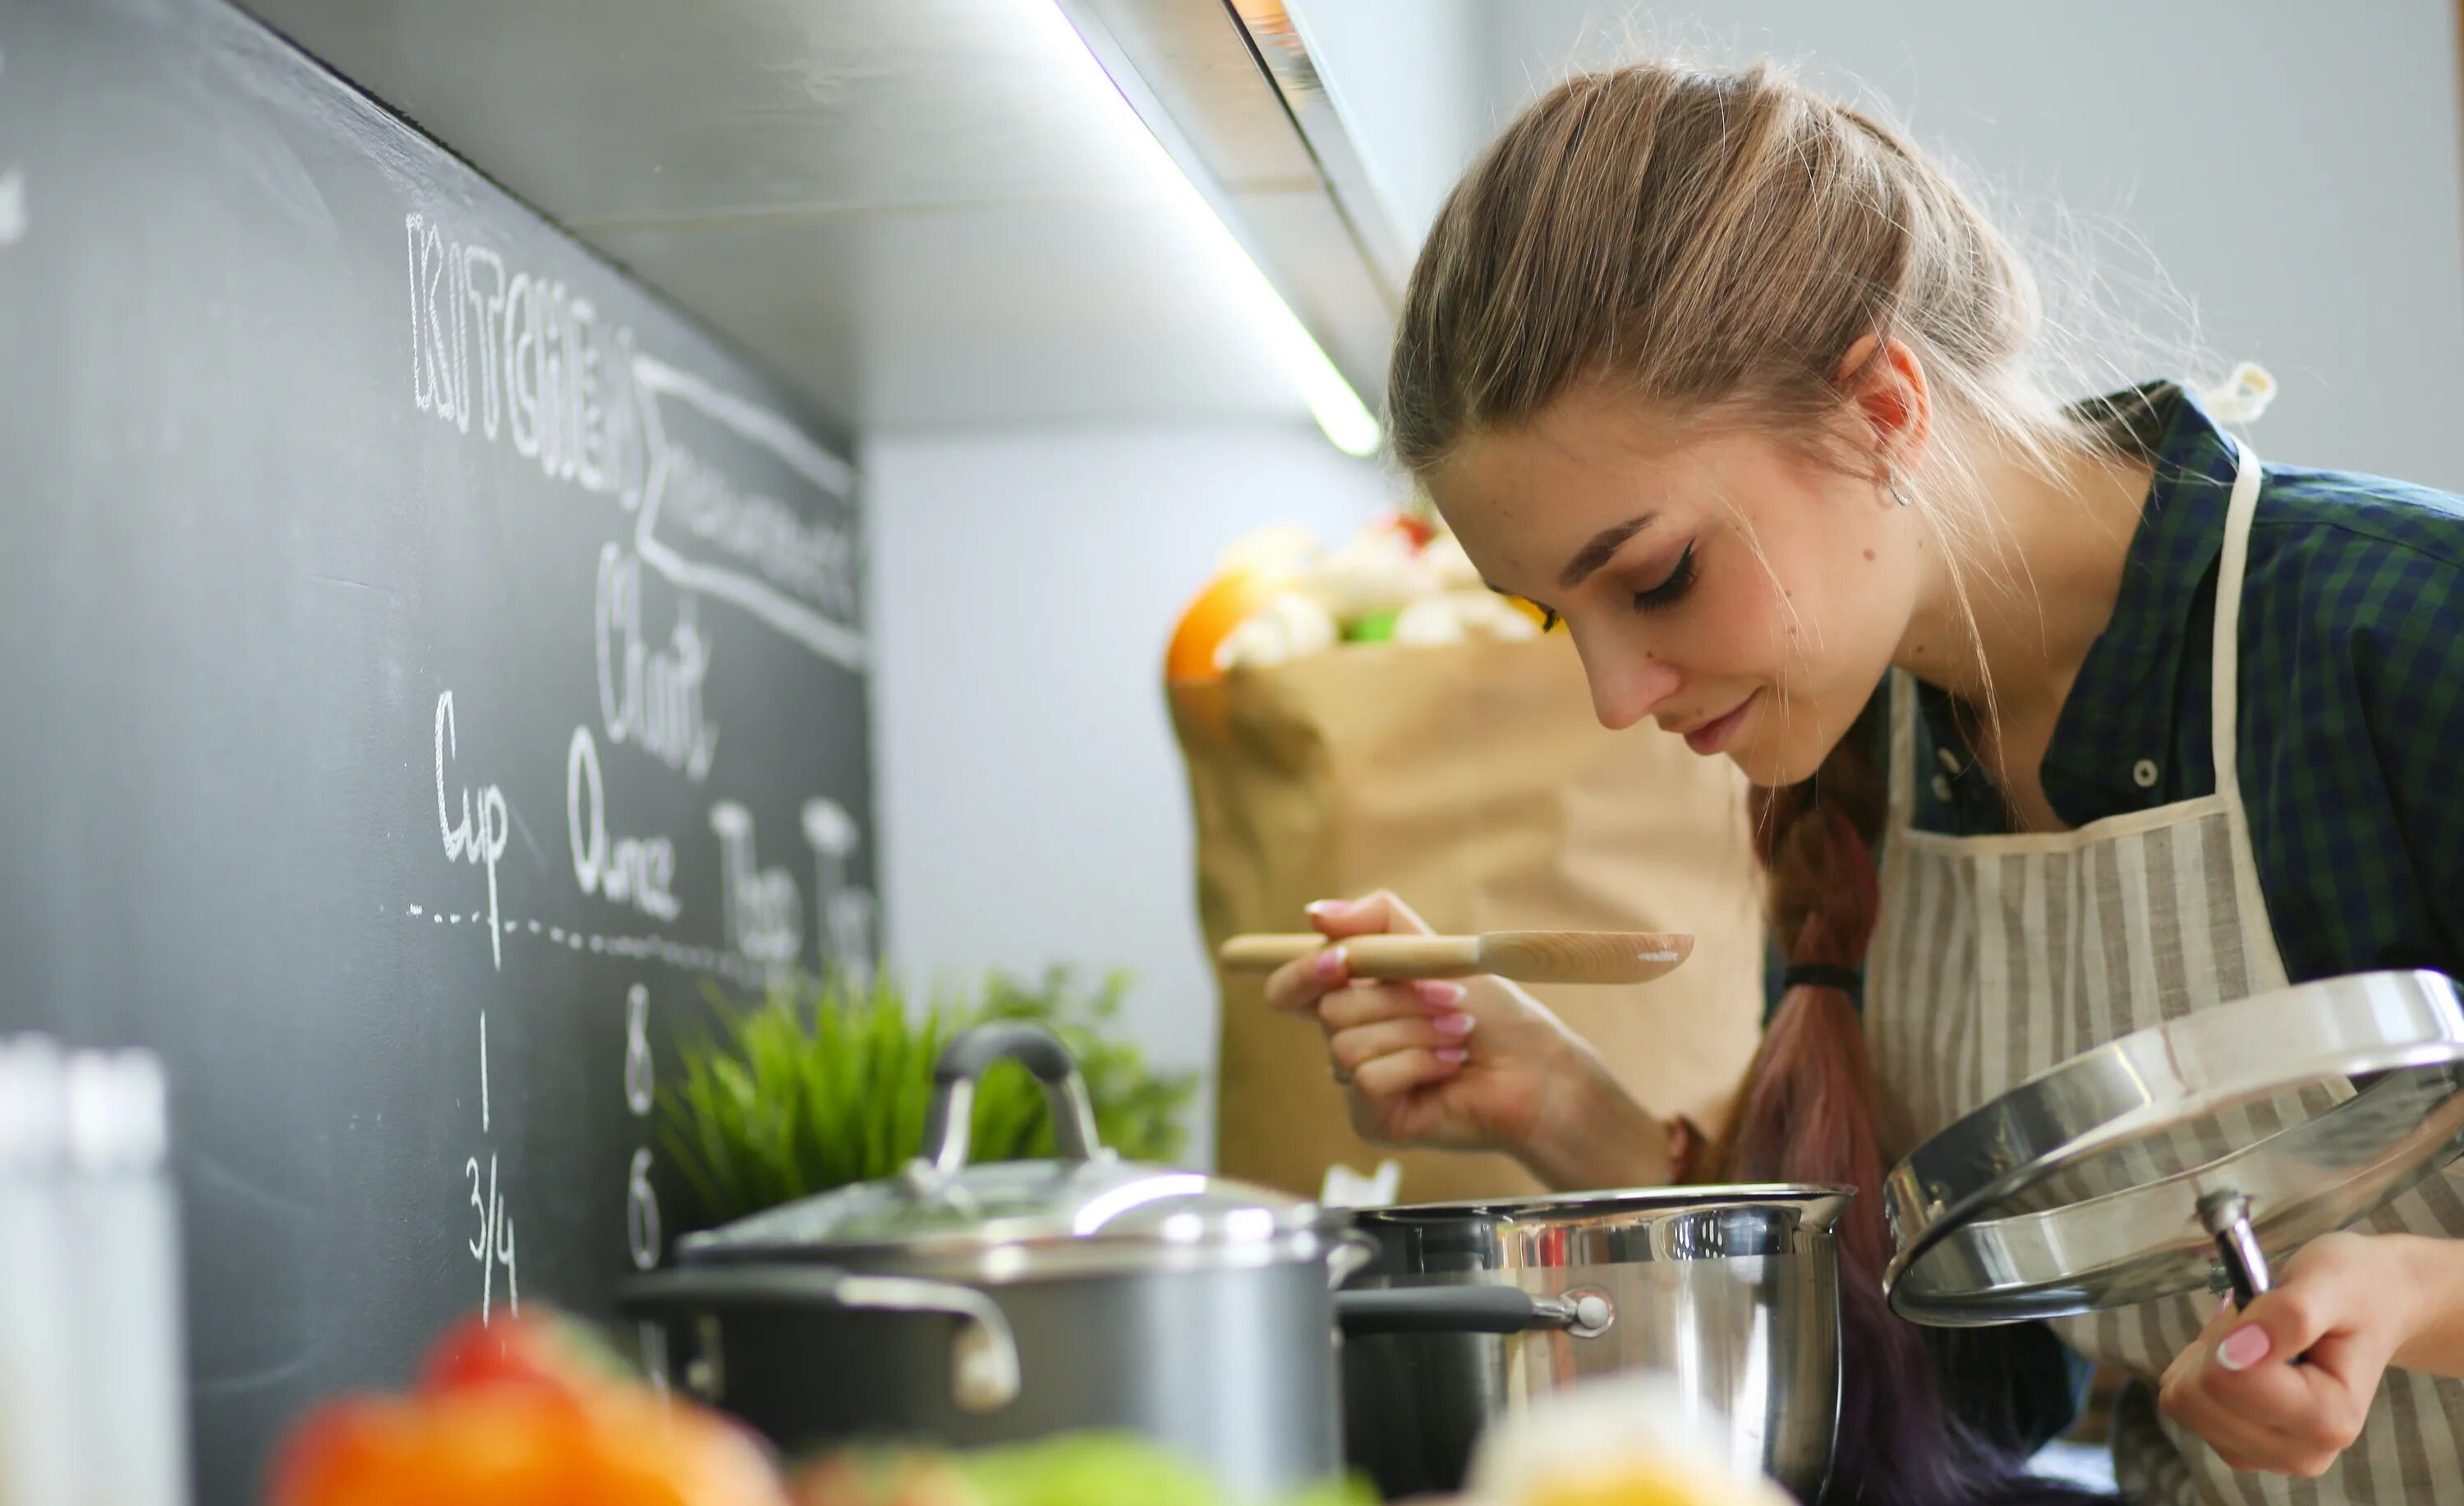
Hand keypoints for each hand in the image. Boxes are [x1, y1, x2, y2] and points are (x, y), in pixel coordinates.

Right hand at [1260, 890, 1666, 1186]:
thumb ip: (1378, 922)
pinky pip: (1369, 1080)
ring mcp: (1358, 1084)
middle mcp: (1348, 1042)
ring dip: (1416, 1030)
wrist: (1537, 1070)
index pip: (1290, 988)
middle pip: (1328, 1009)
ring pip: (1348, 1045)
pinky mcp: (1374, 1120)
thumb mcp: (1436, 951)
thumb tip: (1315, 912)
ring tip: (1460, 1034)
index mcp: (1354, 1000)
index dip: (1303, 971)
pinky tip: (1451, 1066)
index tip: (1340, 960)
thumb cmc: (1493, 1015)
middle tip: (1451, 998)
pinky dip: (1418, 1063)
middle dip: (1396, 997)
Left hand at [2157, 1232, 2423, 1476]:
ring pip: (2182, 1402)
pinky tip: (2241, 1359)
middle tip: (2259, 1323)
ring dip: (2205, 1357)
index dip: (2231, 1330)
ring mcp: (2267, 1456)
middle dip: (2216, 1345)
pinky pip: (2181, 1403)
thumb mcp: (2331, 1283)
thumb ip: (2290, 1316)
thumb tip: (2235, 1351)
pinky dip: (2199, 1370)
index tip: (2265, 1309)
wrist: (2373, 1306)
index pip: (2228, 1380)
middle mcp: (2302, 1454)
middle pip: (2196, 1397)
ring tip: (2254, 1341)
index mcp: (2331, 1421)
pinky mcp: (2238, 1446)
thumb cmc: (2354, 1291)